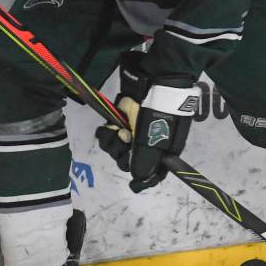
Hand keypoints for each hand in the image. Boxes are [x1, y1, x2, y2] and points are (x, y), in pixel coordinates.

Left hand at [95, 53, 196, 192]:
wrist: (154, 84)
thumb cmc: (159, 114)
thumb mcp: (156, 141)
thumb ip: (146, 162)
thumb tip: (139, 179)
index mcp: (159, 150)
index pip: (148, 173)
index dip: (140, 177)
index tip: (133, 181)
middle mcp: (144, 143)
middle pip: (125, 161)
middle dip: (122, 152)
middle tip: (126, 140)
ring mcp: (131, 131)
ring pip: (113, 148)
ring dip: (113, 141)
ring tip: (121, 130)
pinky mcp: (119, 120)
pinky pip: (106, 133)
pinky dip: (107, 131)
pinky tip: (113, 125)